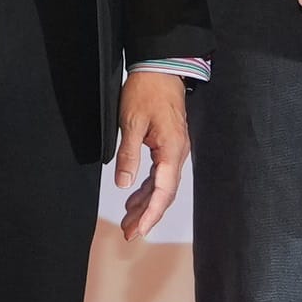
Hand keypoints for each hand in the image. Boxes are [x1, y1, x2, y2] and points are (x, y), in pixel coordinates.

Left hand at [111, 71, 191, 236]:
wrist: (160, 68)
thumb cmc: (147, 90)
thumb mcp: (132, 122)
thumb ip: (129, 154)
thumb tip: (124, 184)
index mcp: (171, 149)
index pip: (164, 191)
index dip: (152, 213)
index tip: (140, 230)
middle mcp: (177, 153)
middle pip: (164, 193)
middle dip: (147, 215)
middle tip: (130, 233)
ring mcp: (174, 149)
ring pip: (161, 185)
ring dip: (146, 204)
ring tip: (128, 221)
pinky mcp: (168, 145)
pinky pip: (159, 174)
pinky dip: (147, 189)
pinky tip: (133, 198)